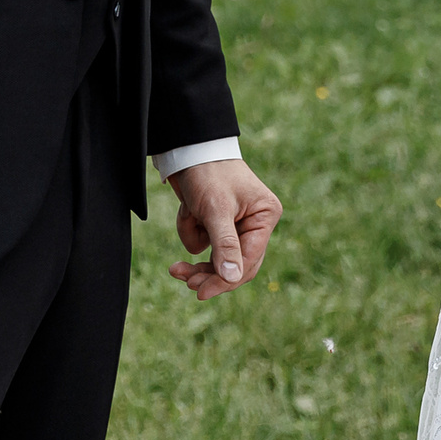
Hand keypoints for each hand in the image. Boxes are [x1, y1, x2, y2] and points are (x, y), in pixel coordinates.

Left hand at [165, 158, 281, 301]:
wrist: (187, 148)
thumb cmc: (207, 173)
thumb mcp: (216, 210)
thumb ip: (225, 245)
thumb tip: (233, 278)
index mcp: (264, 216)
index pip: (249, 260)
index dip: (226, 279)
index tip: (201, 291)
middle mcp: (255, 222)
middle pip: (234, 264)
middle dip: (208, 272)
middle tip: (185, 281)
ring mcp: (236, 223)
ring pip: (216, 256)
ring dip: (195, 249)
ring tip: (176, 265)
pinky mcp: (218, 222)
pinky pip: (203, 241)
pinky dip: (190, 231)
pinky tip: (186, 212)